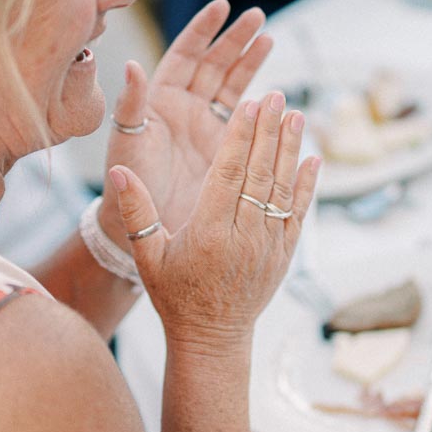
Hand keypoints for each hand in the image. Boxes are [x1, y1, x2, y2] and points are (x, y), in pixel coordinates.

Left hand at [100, 0, 272, 248]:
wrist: (144, 226)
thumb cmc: (126, 184)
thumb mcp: (127, 142)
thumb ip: (131, 104)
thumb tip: (132, 65)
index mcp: (160, 100)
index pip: (185, 55)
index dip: (203, 30)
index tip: (222, 7)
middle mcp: (184, 108)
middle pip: (213, 64)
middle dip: (234, 40)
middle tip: (257, 17)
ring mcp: (205, 127)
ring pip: (232, 86)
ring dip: (249, 62)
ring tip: (268, 39)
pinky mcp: (224, 149)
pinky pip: (246, 120)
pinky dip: (261, 104)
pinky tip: (277, 91)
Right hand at [108, 91, 320, 344]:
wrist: (211, 336)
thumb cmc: (174, 294)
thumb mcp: (148, 255)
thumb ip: (136, 210)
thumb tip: (118, 170)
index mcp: (208, 232)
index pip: (228, 174)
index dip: (240, 137)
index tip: (249, 105)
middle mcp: (243, 237)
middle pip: (259, 174)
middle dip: (268, 131)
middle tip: (275, 95)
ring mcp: (268, 246)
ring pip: (282, 188)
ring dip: (291, 149)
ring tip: (296, 114)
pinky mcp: (284, 255)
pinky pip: (298, 213)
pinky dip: (306, 185)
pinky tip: (313, 157)